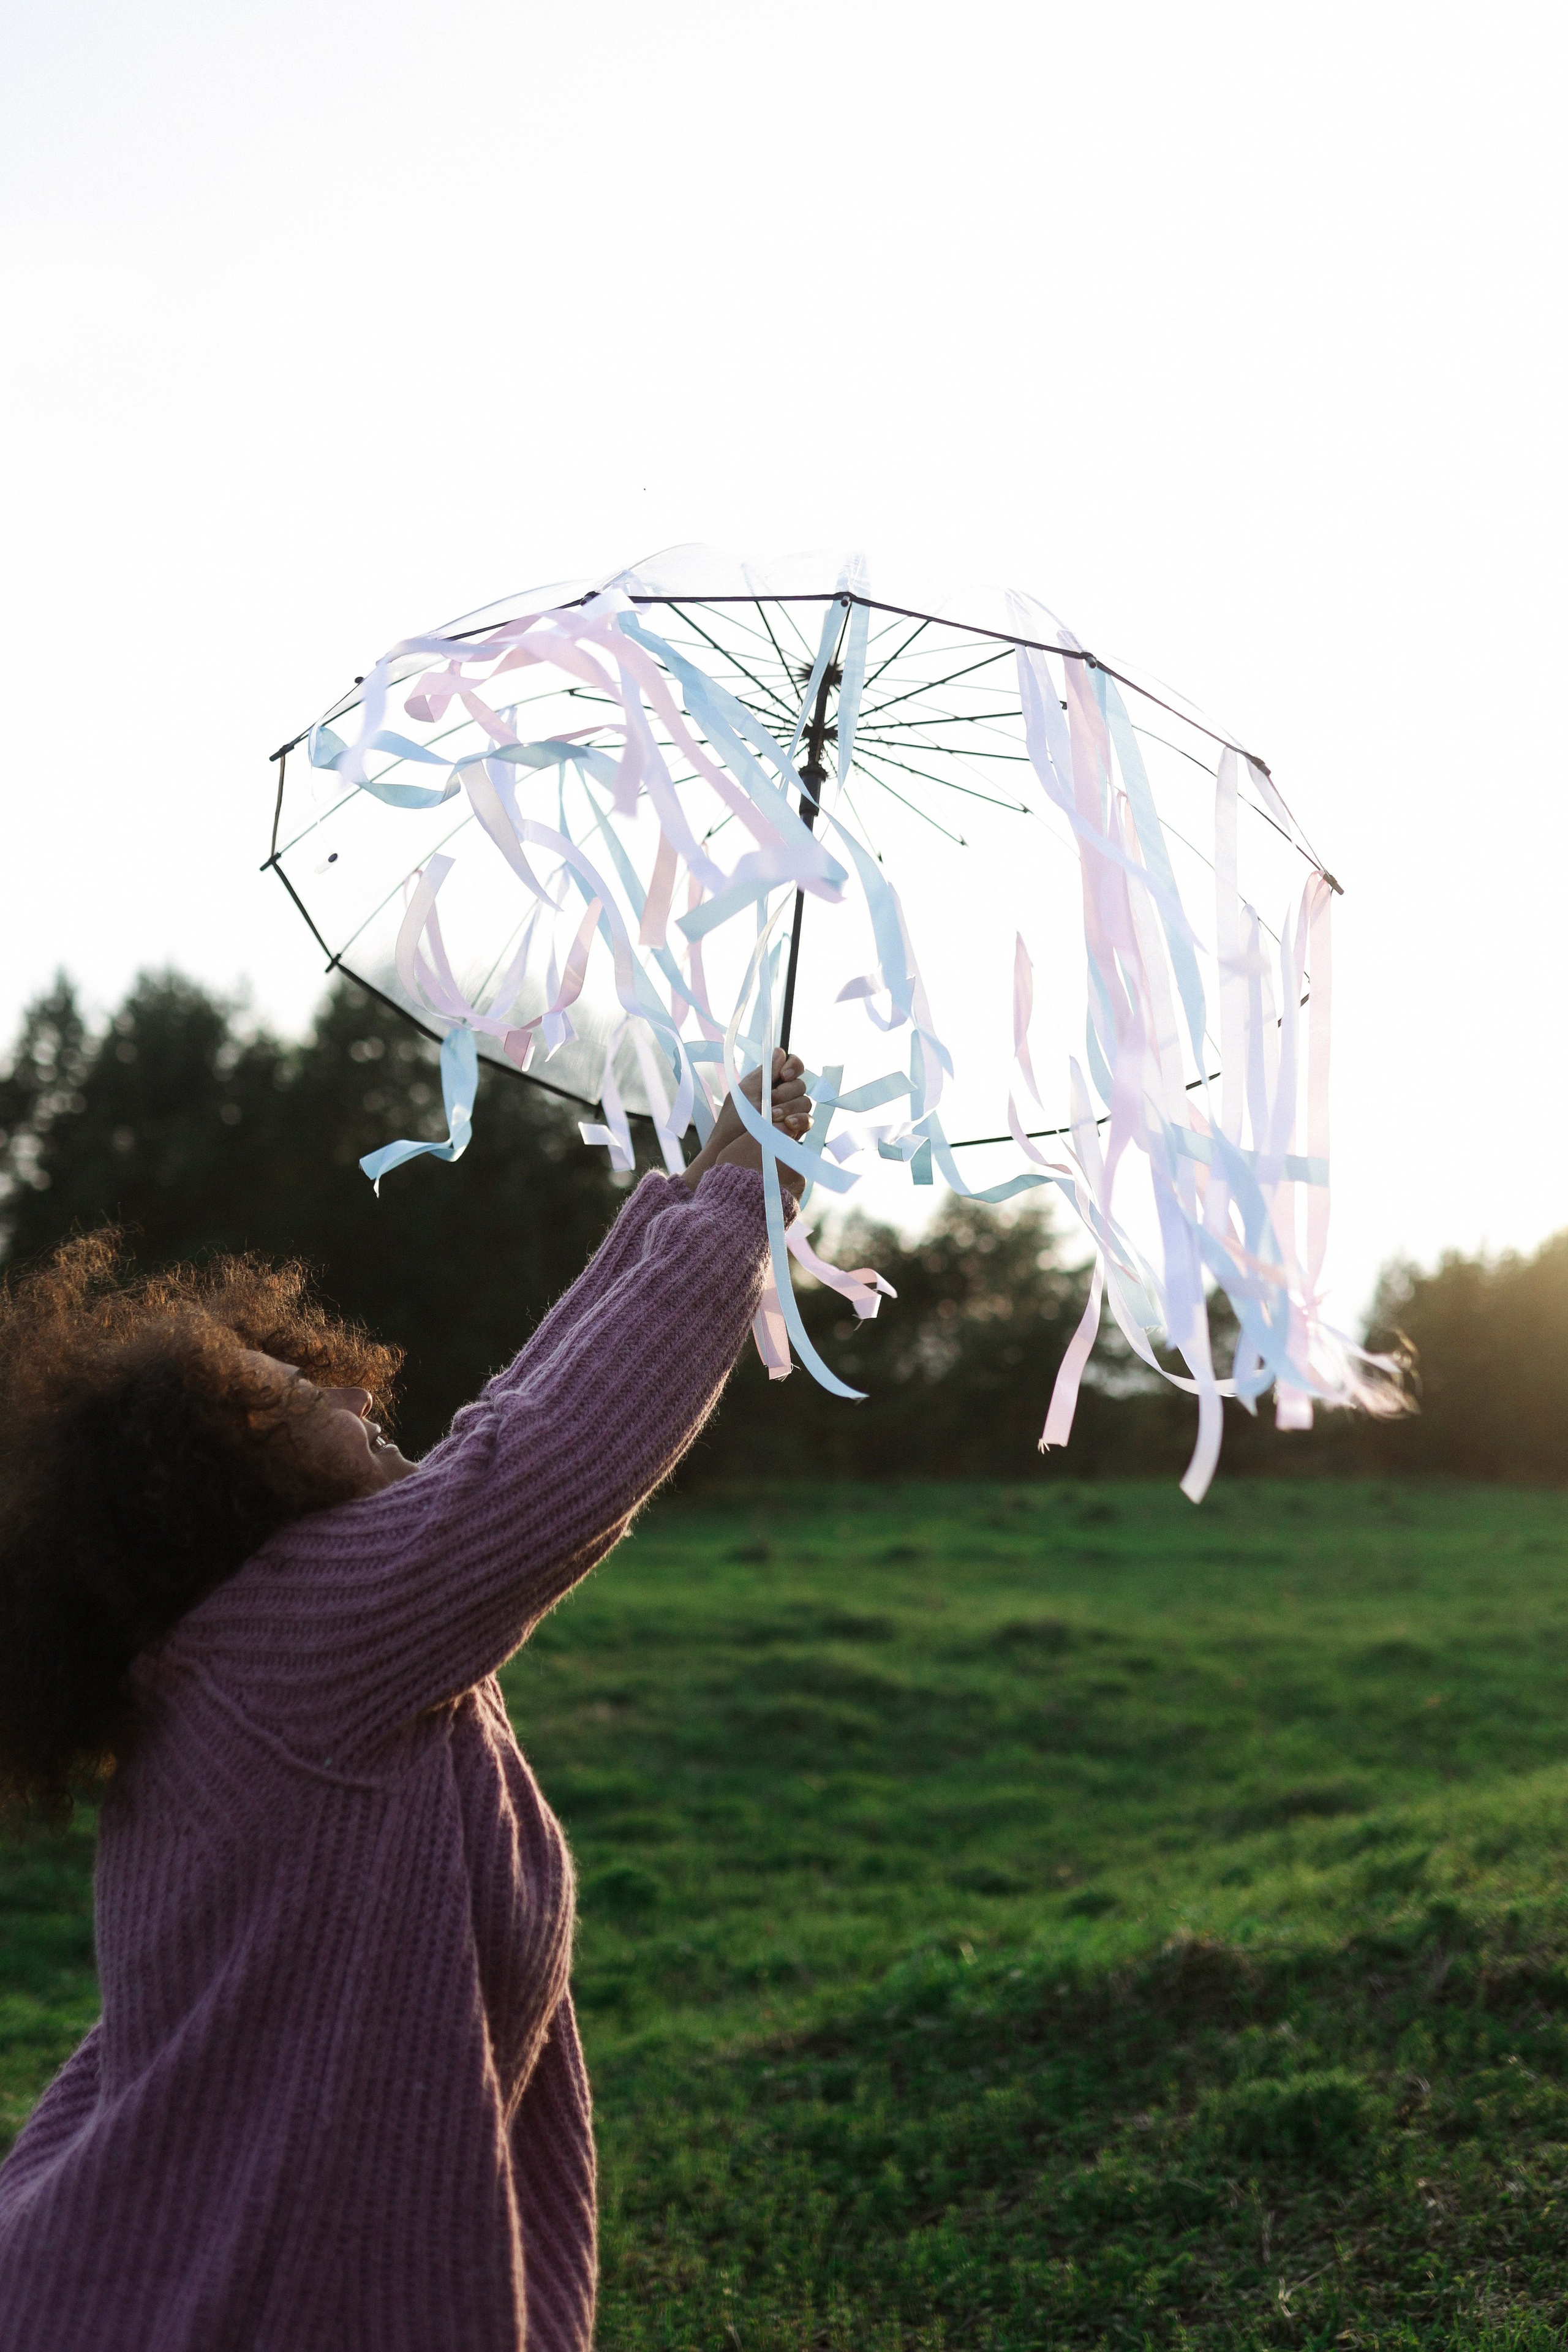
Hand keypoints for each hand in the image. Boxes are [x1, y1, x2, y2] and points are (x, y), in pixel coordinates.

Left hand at [681, 1050, 812, 1196]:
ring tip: (772, 1116)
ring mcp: (790, 1111)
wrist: (731, 1148)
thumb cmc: (734, 1120)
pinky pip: (807, 1120)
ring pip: (805, 1101)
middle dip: (786, 1091)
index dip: (792, 1066)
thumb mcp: (746, 1092)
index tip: (782, 1076)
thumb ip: (765, 1074)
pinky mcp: (794, 1129)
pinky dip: (800, 1120)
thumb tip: (779, 1052)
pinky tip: (787, 1124)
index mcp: (770, 1080)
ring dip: (790, 1107)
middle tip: (771, 1101)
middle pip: (800, 1083)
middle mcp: (783, 1093)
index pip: (792, 1063)